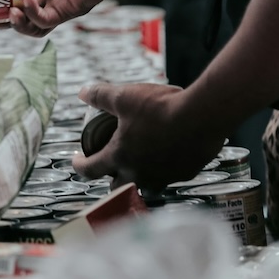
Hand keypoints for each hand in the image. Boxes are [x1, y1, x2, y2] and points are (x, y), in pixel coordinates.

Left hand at [74, 83, 223, 189]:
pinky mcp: (184, 174)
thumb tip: (83, 92)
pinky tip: (168, 154)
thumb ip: (101, 95)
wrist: (202, 116)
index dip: (79, 165)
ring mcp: (163, 177)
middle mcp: (139, 174)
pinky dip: (164, 169)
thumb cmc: (161, 107)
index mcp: (120, 157)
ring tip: (140, 162)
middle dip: (111, 176)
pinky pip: (169, 177)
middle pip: (117, 186)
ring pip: (145, 186)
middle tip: (111, 163)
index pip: (90, 169)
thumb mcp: (124, 96)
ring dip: (139, 177)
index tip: (77, 161)